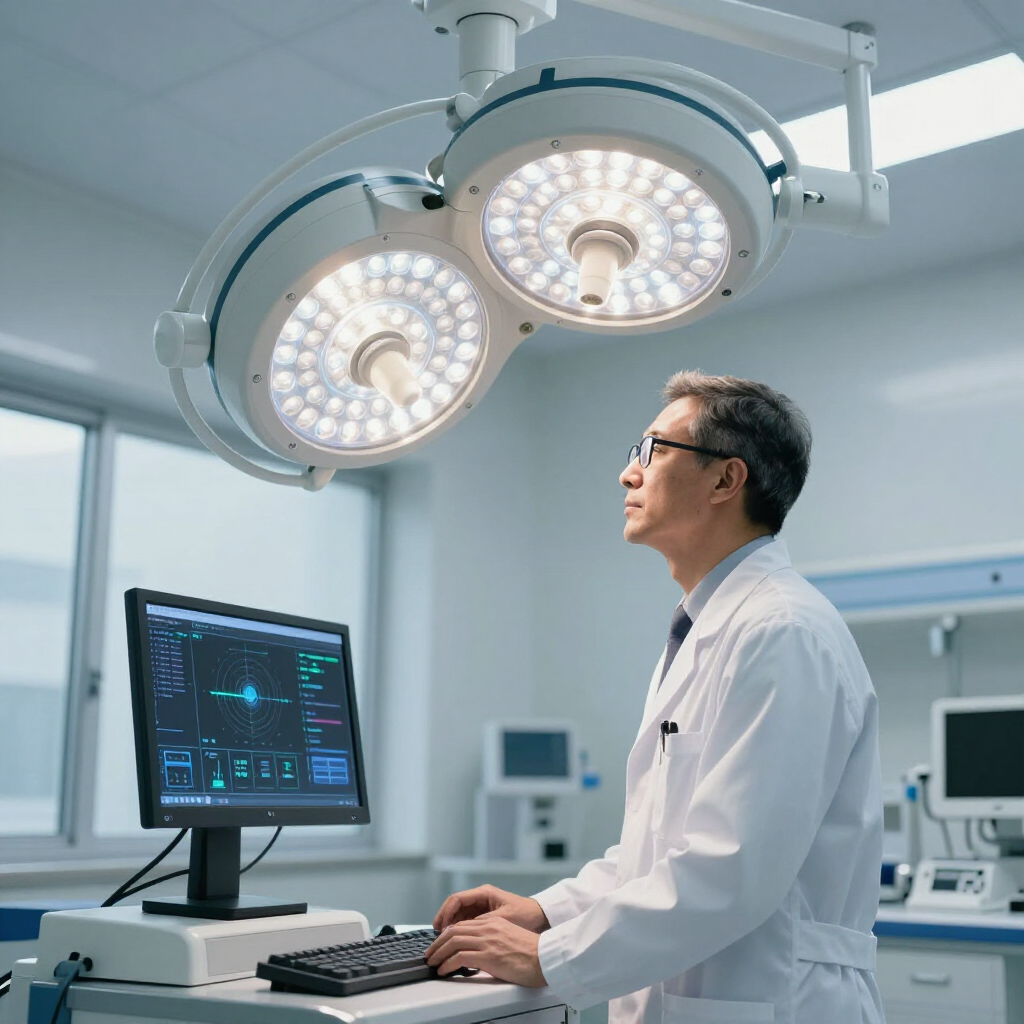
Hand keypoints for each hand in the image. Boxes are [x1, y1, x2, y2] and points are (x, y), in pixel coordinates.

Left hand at [426, 916, 546, 986]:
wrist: (544, 958)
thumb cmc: (531, 953)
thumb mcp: (508, 938)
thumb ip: (492, 939)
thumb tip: (478, 952)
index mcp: (493, 922)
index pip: (462, 924)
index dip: (447, 934)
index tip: (440, 943)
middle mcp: (488, 928)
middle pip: (454, 931)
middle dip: (438, 943)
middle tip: (430, 954)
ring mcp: (487, 941)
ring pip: (453, 942)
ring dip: (439, 953)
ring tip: (433, 963)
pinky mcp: (488, 955)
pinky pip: (460, 957)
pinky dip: (447, 964)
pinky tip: (444, 970)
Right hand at [433, 884, 549, 931]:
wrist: (540, 918)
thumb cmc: (525, 915)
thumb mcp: (503, 919)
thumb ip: (482, 923)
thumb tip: (462, 931)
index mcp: (484, 893)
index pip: (456, 899)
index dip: (445, 912)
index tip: (439, 926)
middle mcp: (480, 898)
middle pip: (454, 906)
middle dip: (444, 919)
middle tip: (437, 935)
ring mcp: (482, 907)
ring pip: (459, 914)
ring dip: (450, 926)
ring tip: (443, 940)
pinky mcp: (484, 916)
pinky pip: (466, 921)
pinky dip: (459, 930)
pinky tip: (455, 941)